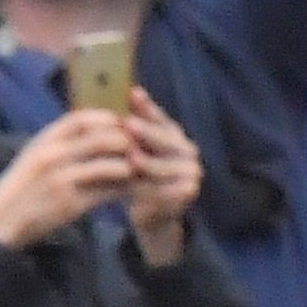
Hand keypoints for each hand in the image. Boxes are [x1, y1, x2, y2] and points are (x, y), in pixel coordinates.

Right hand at [0, 106, 140, 253]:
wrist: (0, 220)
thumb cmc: (21, 188)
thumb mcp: (34, 156)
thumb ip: (60, 144)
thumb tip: (93, 133)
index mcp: (43, 140)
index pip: (80, 119)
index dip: (106, 118)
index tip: (122, 123)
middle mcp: (53, 155)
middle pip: (100, 139)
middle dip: (125, 142)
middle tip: (140, 148)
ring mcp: (62, 179)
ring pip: (109, 165)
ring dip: (129, 167)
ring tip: (138, 170)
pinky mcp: (70, 203)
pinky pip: (106, 192)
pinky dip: (122, 190)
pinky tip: (130, 190)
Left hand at [114, 97, 203, 259]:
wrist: (154, 213)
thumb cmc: (139, 176)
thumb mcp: (135, 149)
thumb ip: (129, 127)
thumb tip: (115, 97)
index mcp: (174, 134)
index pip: (159, 117)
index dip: (146, 106)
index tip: (133, 93)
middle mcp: (188, 150)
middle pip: (164, 139)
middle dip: (145, 132)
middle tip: (128, 125)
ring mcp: (191, 172)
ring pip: (162, 165)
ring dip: (145, 163)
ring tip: (129, 158)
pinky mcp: (188, 192)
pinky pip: (163, 188)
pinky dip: (146, 188)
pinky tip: (130, 185)